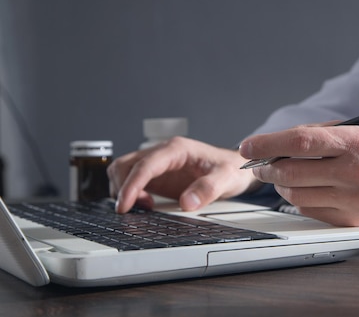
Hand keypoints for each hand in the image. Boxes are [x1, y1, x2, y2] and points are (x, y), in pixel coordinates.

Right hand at [107, 136, 260, 212]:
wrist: (235, 168)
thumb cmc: (231, 168)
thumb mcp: (227, 178)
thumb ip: (209, 189)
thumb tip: (188, 202)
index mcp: (177, 149)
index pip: (145, 165)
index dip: (131, 185)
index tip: (125, 205)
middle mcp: (164, 153)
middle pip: (125, 165)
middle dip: (124, 188)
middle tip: (138, 208)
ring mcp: (158, 164)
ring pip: (123, 170)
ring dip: (124, 190)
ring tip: (145, 206)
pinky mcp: (157, 176)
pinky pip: (131, 180)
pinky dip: (129, 193)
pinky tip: (146, 204)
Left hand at [239, 126, 358, 225]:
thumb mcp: (357, 131)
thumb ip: (318, 135)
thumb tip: (275, 145)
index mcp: (357, 143)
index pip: (301, 141)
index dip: (268, 144)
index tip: (248, 146)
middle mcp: (357, 173)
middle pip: (292, 172)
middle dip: (267, 167)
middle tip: (258, 164)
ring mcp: (355, 201)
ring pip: (296, 195)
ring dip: (281, 184)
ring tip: (282, 175)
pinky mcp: (352, 221)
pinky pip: (310, 212)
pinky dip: (299, 200)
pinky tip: (304, 189)